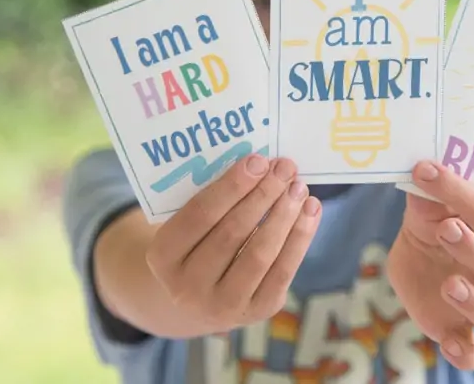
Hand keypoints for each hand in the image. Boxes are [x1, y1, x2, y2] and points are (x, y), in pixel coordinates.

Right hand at [145, 155, 321, 333]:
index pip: (200, 215)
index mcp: (163, 256)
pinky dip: (300, 237)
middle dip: (263, 195)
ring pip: (260, 254)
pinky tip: (310, 210)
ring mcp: (222, 305)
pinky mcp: (256, 312)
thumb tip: (260, 165)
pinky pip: (283, 271)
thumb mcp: (188, 225)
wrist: (200, 299)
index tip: (258, 161)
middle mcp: (187, 287)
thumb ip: (214, 199)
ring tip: (299, 188)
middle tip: (285, 168)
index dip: (231, 186)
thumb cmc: (198, 244)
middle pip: (233, 232)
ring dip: (285, 215)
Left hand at [387, 161, 473, 369]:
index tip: (425, 170)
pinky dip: (466, 354)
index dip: (461, 192)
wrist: (421, 251)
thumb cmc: (434, 217)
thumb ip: (427, 194)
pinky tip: (447, 343)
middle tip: (445, 228)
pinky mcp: (462, 330)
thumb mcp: (426, 203)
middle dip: (473, 249)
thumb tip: (421, 171)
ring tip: (449, 285)